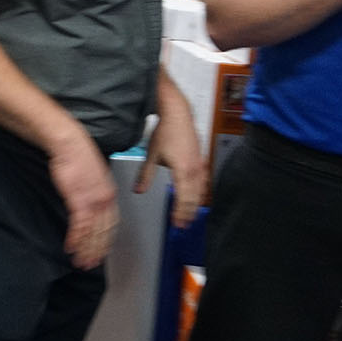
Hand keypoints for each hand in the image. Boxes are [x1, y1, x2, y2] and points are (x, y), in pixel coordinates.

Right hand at [49, 135, 118, 269]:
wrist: (70, 143)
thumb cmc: (77, 156)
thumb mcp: (91, 176)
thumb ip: (92, 192)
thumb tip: (88, 202)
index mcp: (109, 194)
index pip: (111, 225)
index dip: (106, 241)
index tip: (101, 252)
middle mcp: (104, 200)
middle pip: (102, 232)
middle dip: (97, 251)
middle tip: (90, 263)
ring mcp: (92, 201)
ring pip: (91, 232)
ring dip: (86, 249)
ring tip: (80, 261)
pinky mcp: (78, 200)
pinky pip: (79, 225)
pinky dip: (75, 238)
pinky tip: (71, 247)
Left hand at [136, 107, 207, 227]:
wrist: (178, 115)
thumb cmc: (166, 132)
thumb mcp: (152, 155)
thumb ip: (145, 175)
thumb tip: (138, 190)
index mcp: (183, 171)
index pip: (183, 199)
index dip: (180, 213)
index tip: (177, 223)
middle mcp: (195, 170)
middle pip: (194, 198)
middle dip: (188, 213)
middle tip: (183, 225)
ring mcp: (200, 165)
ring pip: (200, 191)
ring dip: (194, 205)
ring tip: (189, 216)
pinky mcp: (201, 161)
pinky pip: (203, 182)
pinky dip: (200, 193)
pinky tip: (197, 197)